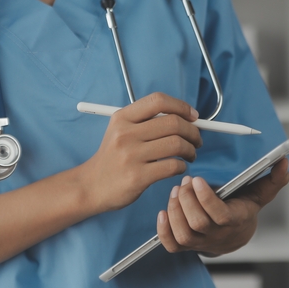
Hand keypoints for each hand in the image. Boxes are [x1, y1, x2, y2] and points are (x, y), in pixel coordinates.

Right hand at [81, 93, 202, 212]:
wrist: (91, 186)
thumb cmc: (113, 157)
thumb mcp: (120, 130)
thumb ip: (147, 121)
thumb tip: (186, 117)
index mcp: (122, 118)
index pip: (158, 101)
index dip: (181, 106)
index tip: (193, 116)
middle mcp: (125, 134)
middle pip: (173, 123)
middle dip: (193, 131)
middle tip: (196, 140)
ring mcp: (131, 156)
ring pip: (176, 144)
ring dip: (191, 149)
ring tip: (190, 154)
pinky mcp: (137, 177)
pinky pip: (172, 166)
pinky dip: (182, 166)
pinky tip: (178, 167)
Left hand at [156, 158, 288, 255]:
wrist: (235, 235)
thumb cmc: (244, 209)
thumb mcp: (260, 194)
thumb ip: (274, 179)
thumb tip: (284, 161)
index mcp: (235, 220)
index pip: (219, 215)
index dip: (206, 199)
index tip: (197, 179)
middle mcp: (217, 235)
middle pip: (197, 224)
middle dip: (187, 200)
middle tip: (184, 181)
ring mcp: (200, 243)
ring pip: (183, 234)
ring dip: (175, 210)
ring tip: (175, 191)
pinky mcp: (186, 247)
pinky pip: (171, 245)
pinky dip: (163, 230)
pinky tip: (163, 212)